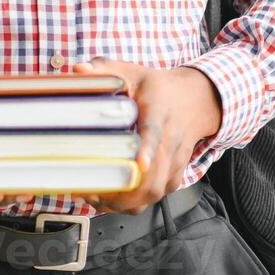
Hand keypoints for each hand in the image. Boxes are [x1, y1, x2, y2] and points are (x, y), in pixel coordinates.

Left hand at [70, 57, 222, 215]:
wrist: (196, 99)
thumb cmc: (160, 88)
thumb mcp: (133, 72)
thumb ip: (104, 70)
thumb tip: (78, 72)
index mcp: (158, 110)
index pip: (155, 132)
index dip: (148, 150)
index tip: (140, 163)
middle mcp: (170, 138)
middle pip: (154, 175)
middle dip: (124, 190)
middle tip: (93, 189)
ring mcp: (174, 159)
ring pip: (155, 191)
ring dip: (126, 202)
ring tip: (98, 197)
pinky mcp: (175, 173)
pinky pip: (156, 197)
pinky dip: (135, 203)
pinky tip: (114, 198)